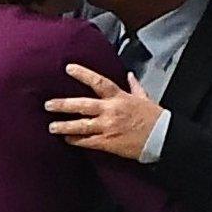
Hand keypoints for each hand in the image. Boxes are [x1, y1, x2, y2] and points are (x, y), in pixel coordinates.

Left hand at [45, 64, 162, 159]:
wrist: (163, 138)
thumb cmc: (154, 117)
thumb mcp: (145, 98)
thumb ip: (135, 86)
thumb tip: (130, 75)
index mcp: (119, 97)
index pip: (98, 82)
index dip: (82, 74)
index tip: (68, 68)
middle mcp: (110, 110)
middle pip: (82, 105)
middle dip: (63, 105)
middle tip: (48, 105)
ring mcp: (108, 127)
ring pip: (81, 126)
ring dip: (65, 126)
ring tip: (52, 127)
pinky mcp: (108, 142)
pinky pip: (88, 142)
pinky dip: (76, 141)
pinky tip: (67, 140)